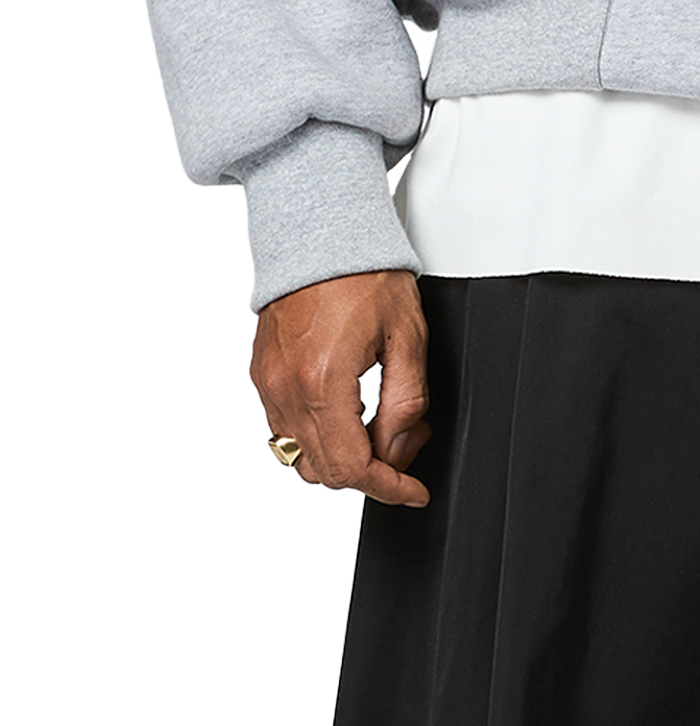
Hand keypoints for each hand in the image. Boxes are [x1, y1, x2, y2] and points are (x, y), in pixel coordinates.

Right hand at [249, 269, 432, 507]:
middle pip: (324, 470)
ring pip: (300, 456)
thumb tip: (400, 449)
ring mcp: (269, 383)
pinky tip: (346, 415)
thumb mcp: (407, 336)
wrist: (322, 234)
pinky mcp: (262, 374)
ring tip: (377, 431)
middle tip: (404, 448)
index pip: (353, 468)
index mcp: (324, 382)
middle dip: (369, 473)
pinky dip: (316, 436)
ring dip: (339, 458)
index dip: (388, 488)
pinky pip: (284, 428)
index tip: (411, 490)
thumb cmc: (364, 273)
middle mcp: (287, 389)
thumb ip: (406, 402)